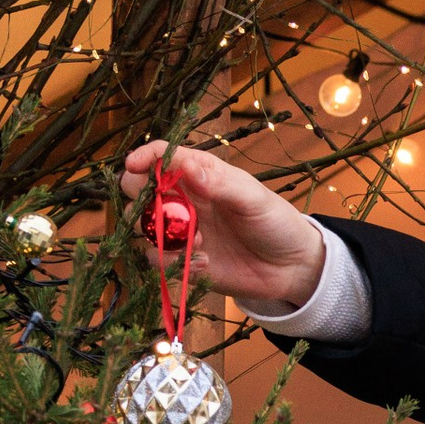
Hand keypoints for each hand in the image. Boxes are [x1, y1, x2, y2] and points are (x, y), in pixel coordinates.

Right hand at [122, 141, 325, 317]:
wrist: (290, 267)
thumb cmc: (275, 222)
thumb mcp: (253, 199)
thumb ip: (220, 184)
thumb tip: (186, 165)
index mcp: (200, 173)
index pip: (162, 156)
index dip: (144, 157)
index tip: (133, 166)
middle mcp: (183, 199)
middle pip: (139, 190)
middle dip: (140, 198)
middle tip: (162, 212)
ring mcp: (180, 230)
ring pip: (141, 227)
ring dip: (160, 234)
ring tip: (199, 242)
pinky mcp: (182, 259)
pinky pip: (157, 259)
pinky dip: (172, 262)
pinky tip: (204, 263)